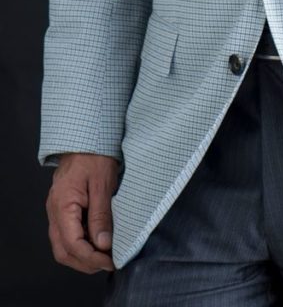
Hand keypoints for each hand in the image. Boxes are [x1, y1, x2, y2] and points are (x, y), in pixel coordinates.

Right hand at [46, 152, 119, 272]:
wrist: (86, 137)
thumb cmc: (94, 155)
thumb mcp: (102, 184)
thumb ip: (101, 215)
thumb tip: (103, 244)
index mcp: (62, 205)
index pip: (72, 244)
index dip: (91, 258)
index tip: (109, 261)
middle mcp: (54, 211)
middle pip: (63, 250)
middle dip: (85, 262)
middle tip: (108, 263)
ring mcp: (56, 211)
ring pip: (63, 245)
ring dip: (82, 256)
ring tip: (104, 256)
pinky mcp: (63, 209)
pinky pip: (67, 234)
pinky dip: (81, 244)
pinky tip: (97, 242)